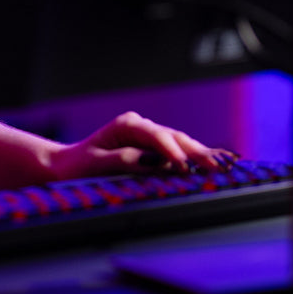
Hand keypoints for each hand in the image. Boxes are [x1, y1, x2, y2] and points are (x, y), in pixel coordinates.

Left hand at [48, 111, 237, 181]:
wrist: (67, 166)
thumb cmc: (79, 166)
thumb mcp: (97, 164)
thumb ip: (126, 161)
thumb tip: (154, 163)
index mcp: (127, 125)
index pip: (157, 136)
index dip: (173, 152)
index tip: (185, 168)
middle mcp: (141, 126)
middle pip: (175, 138)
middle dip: (198, 153)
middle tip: (218, 167)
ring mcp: (148, 136)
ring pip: (181, 143)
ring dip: (202, 155)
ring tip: (225, 166)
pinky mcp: (153, 148)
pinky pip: (177, 151)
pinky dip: (195, 158)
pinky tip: (216, 162)